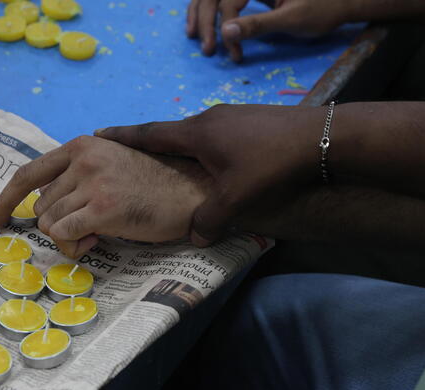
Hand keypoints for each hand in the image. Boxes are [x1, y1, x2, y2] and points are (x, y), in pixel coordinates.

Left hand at [0, 136, 210, 258]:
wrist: (192, 191)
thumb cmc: (152, 184)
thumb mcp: (109, 165)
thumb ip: (76, 177)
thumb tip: (43, 208)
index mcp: (81, 147)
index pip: (28, 174)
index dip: (6, 199)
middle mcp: (83, 160)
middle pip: (41, 208)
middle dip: (58, 226)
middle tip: (86, 229)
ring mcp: (92, 183)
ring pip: (50, 225)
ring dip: (68, 238)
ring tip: (97, 232)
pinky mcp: (103, 208)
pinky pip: (65, 236)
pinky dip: (75, 246)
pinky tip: (97, 240)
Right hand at [96, 104, 324, 245]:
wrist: (324, 137)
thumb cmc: (272, 164)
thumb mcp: (236, 199)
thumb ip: (210, 220)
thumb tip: (195, 238)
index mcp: (196, 134)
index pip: (148, 134)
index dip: (123, 137)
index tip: (99, 135)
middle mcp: (209, 119)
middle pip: (171, 133)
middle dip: (151, 146)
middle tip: (135, 159)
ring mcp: (232, 116)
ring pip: (197, 135)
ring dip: (183, 150)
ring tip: (177, 168)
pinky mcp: (252, 120)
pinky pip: (218, 135)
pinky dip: (207, 150)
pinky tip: (219, 167)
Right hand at [186, 0, 350, 61]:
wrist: (342, 2)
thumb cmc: (323, 10)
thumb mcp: (291, 20)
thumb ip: (258, 24)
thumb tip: (225, 32)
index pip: (230, 1)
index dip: (227, 27)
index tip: (235, 54)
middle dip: (205, 20)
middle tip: (207, 50)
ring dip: (200, 13)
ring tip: (194, 36)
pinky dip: (209, 11)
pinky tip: (201, 24)